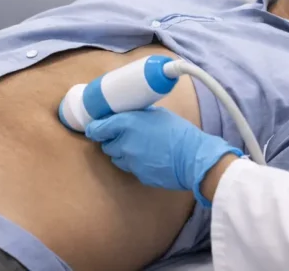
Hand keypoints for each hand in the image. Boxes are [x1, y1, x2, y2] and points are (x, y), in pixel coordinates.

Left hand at [86, 107, 242, 206]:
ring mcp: (130, 162)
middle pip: (106, 144)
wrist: (193, 157)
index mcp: (127, 123)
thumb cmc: (179, 132)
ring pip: (116, 158)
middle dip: (113, 140)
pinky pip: (130, 168)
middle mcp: (124, 143)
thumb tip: (129, 114)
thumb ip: (139, 114)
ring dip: (122, 152)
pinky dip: (135, 163)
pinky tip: (149, 157)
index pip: (98, 128)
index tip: (96, 128)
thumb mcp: (158, 114)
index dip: (96, 128)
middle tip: (126, 135)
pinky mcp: (137, 175)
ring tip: (140, 147)